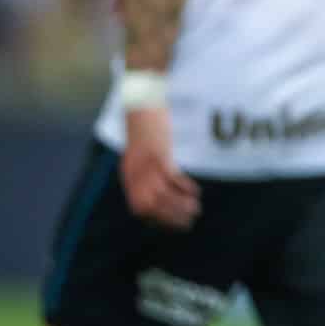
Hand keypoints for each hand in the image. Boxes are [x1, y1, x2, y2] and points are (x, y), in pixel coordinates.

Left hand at [122, 105, 199, 228]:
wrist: (141, 100)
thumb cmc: (144, 126)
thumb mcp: (140, 151)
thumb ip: (145, 169)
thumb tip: (158, 188)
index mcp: (129, 175)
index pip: (140, 208)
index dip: (157, 220)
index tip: (173, 226)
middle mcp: (134, 173)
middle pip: (151, 206)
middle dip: (170, 217)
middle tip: (189, 221)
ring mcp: (145, 163)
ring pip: (161, 195)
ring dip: (179, 205)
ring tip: (195, 208)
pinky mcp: (158, 153)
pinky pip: (171, 176)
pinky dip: (183, 187)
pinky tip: (195, 190)